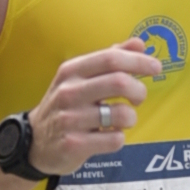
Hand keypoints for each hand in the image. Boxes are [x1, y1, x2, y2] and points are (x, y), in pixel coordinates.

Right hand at [28, 39, 163, 172]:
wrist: (34, 141)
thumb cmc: (65, 106)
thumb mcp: (79, 78)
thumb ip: (109, 59)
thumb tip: (139, 44)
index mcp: (71, 71)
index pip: (111, 58)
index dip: (139, 61)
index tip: (156, 67)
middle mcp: (69, 92)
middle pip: (119, 83)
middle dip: (139, 90)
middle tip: (139, 98)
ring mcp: (70, 119)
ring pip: (121, 114)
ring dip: (131, 118)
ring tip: (122, 120)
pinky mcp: (74, 145)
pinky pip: (114, 140)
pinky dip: (118, 138)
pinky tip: (108, 136)